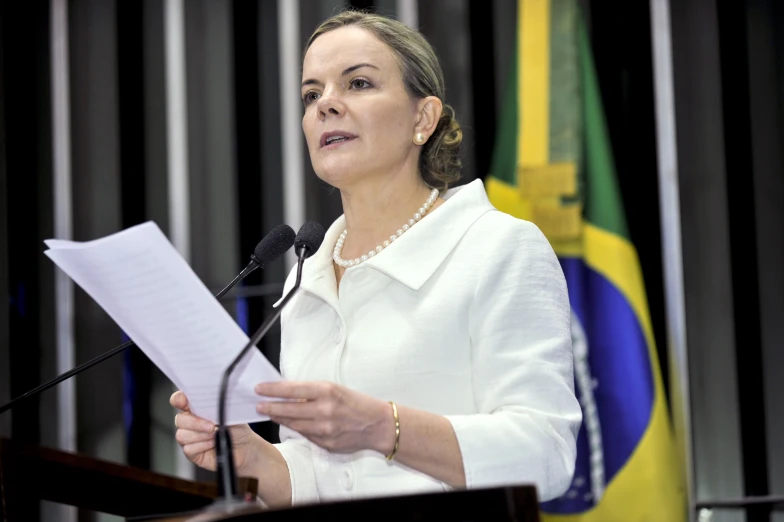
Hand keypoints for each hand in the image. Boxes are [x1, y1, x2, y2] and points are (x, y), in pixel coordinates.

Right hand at [170, 390, 258, 473]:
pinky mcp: (191, 452)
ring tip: (216, 435)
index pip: (179, 400)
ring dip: (201, 436)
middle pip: (180, 419)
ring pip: (182, 435)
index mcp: (197, 407)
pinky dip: (203, 446)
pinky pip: (188, 449)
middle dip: (196, 423)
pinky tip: (213, 444)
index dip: (178, 399)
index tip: (183, 401)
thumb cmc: (238, 427)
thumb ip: (217, 404)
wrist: (245, 447)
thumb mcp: (230, 412)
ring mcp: (189, 437)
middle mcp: (190, 421)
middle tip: (212, 426)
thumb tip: (212, 397)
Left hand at [255, 381, 395, 454]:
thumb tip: (289, 394)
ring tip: (270, 413)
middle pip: (288, 408)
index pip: (292, 389)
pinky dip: (296, 428)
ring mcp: (323, 429)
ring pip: (293, 423)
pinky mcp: (324, 443)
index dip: (273, 389)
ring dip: (279, 418)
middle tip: (259, 404)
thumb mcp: (335, 390)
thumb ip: (313, 393)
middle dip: (270, 406)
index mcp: (327, 391)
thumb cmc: (356, 404)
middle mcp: (324, 410)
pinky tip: (290, 423)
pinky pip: (304, 434)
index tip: (260, 389)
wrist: (377, 425)